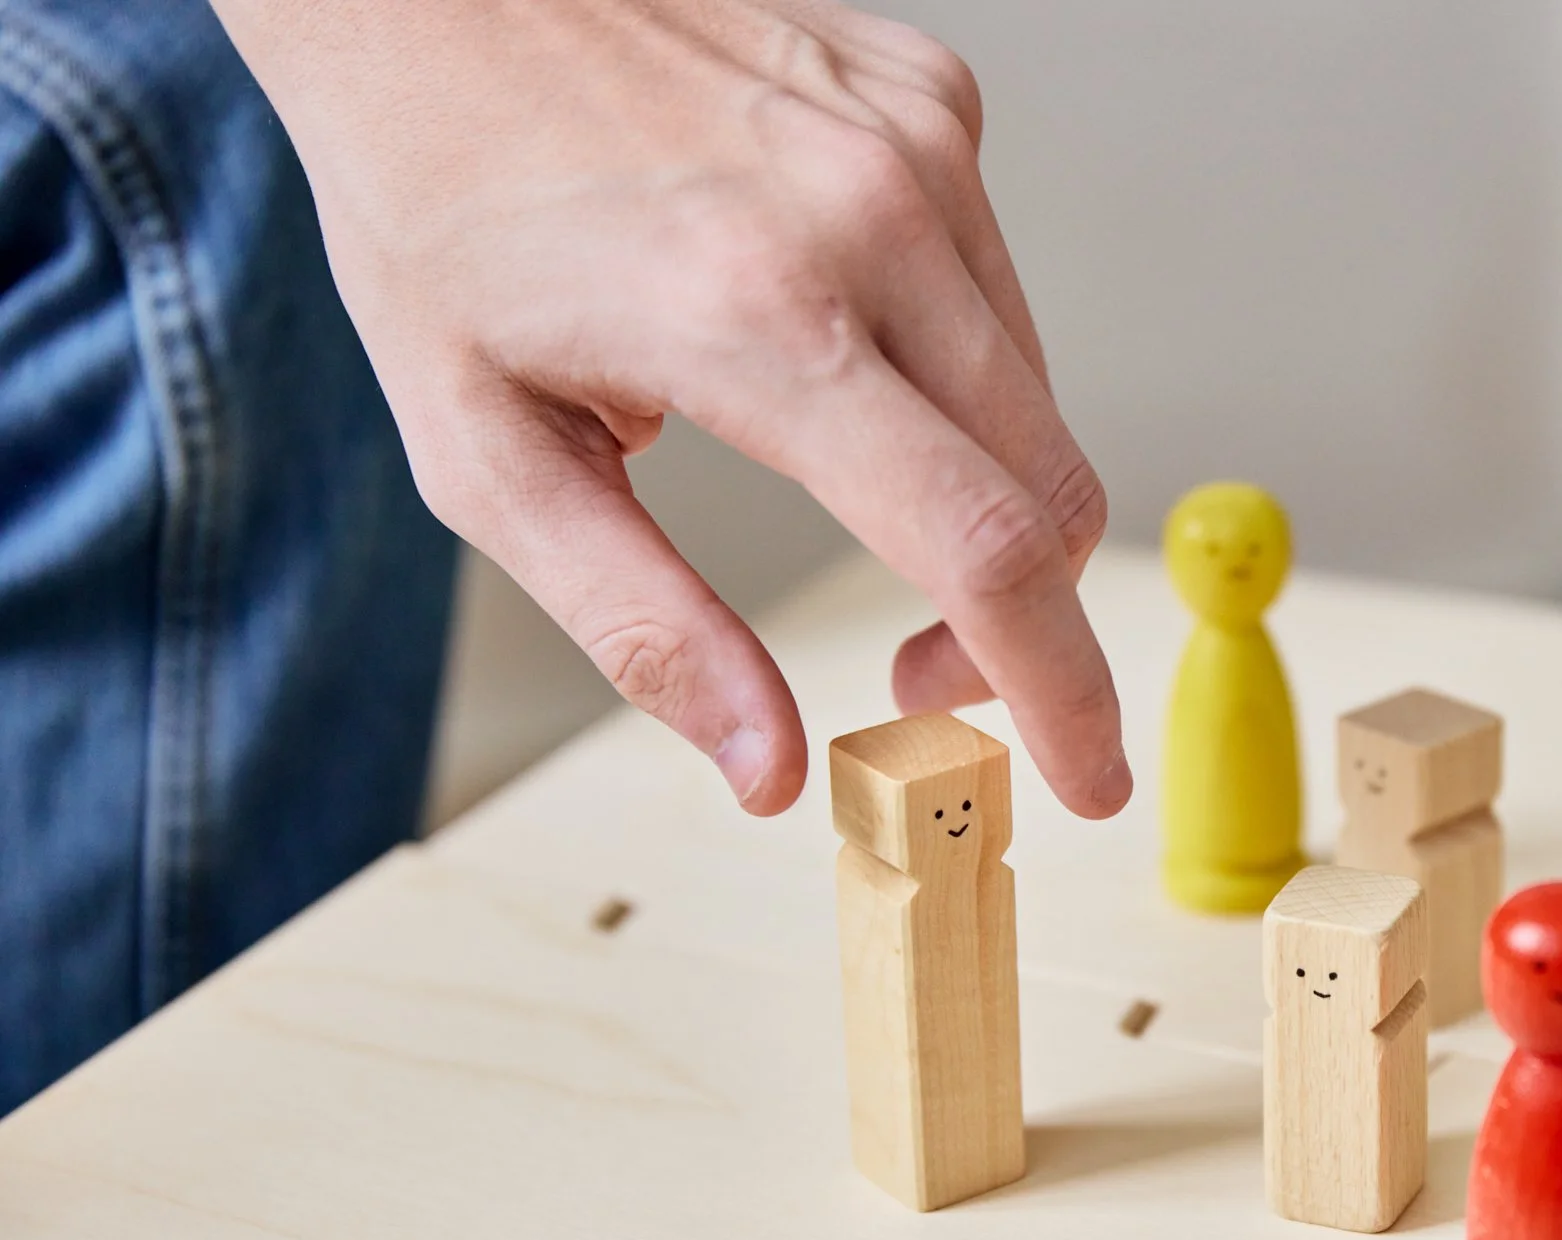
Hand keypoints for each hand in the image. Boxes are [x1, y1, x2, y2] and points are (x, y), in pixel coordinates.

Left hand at [210, 0, 1128, 818]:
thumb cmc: (433, 199)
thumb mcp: (483, 453)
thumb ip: (641, 624)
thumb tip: (769, 767)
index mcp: (752, 319)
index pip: (983, 547)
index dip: (1058, 690)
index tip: (1087, 778)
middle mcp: (867, 219)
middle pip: (1049, 487)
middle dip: (1023, 622)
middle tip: (925, 671)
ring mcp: (916, 145)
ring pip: (1037, 393)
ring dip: (985, 486)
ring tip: (851, 478)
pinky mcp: (932, 99)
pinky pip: (997, 285)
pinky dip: (952, 355)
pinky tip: (837, 326)